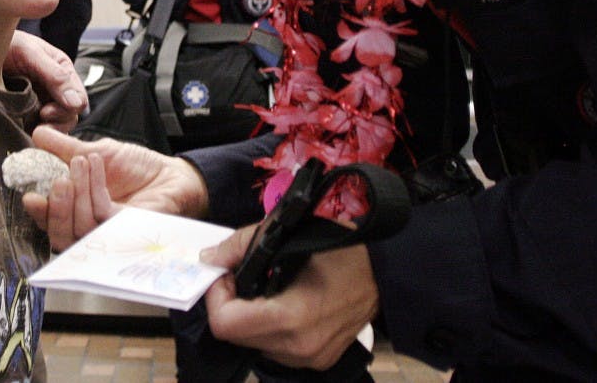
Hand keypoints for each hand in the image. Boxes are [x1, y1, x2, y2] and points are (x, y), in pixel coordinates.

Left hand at [5, 30, 87, 130]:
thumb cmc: (4, 43)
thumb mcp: (30, 53)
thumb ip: (54, 75)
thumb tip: (76, 103)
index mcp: (62, 71)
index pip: (79, 99)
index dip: (66, 109)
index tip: (46, 111)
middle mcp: (55, 89)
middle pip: (70, 116)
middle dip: (57, 121)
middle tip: (38, 119)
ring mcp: (40, 103)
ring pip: (56, 126)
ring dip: (47, 129)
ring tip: (31, 128)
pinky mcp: (25, 115)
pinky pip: (37, 130)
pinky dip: (33, 133)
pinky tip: (22, 131)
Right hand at [22, 125, 209, 250]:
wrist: (169, 173)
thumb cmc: (135, 167)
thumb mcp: (95, 151)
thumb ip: (64, 148)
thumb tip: (37, 134)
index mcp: (75, 211)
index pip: (49, 220)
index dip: (38, 211)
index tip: (29, 194)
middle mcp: (87, 227)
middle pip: (59, 233)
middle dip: (55, 209)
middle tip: (58, 180)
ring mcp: (106, 233)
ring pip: (79, 228)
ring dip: (77, 194)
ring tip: (81, 163)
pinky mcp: (124, 231)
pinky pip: (102, 216)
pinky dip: (96, 190)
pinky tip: (97, 166)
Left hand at [201, 231, 379, 370]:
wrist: (387, 269)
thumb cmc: (343, 247)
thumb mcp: (289, 235)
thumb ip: (241, 246)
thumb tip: (209, 259)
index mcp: (292, 317)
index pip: (226, 325)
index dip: (217, 297)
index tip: (225, 274)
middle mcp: (300, 347)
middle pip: (237, 336)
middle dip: (231, 304)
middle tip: (241, 275)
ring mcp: (311, 359)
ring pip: (255, 345)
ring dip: (250, 318)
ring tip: (265, 286)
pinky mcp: (319, 360)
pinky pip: (277, 349)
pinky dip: (271, 327)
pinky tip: (283, 302)